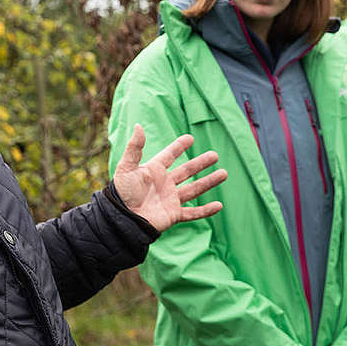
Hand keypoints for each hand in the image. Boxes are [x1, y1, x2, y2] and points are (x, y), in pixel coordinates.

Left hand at [112, 124, 227, 231]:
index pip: (169, 156)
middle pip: (187, 171)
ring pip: (194, 189)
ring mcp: (170, 199)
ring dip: (209, 182)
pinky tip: (219, 206)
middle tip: (215, 155)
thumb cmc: (122, 193)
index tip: (190, 139)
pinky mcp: (173, 214)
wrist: (122, 219)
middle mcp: (164, 184)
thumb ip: (134, 148)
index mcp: (154, 171)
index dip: (179, 147)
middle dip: (201, 163)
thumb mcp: (126, 168)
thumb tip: (139, 126)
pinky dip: (206, 211)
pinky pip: (193, 213)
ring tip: (224, 173)